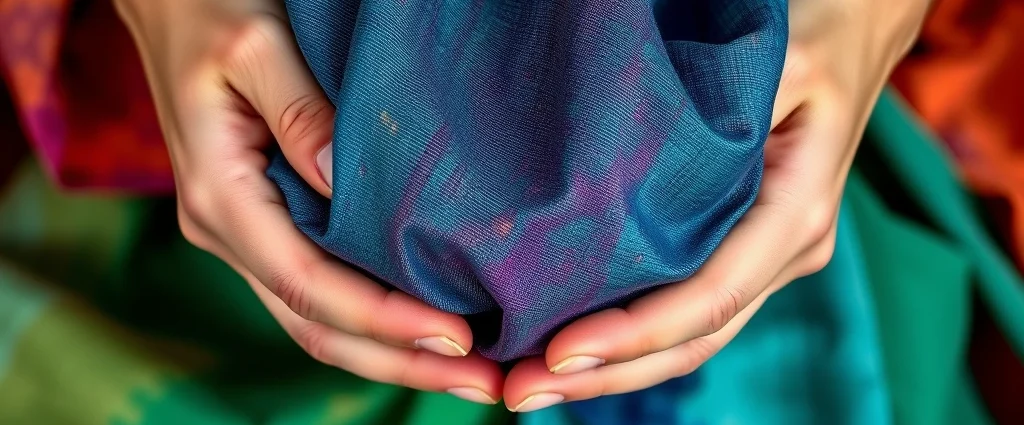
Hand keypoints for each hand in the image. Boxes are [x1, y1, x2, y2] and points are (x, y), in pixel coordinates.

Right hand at [113, 0, 502, 403]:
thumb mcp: (255, 46)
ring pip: (317, 321)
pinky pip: (318, 291)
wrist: (168, 4)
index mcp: (221, 197)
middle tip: (486, 382)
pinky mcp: (267, 224)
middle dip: (401, 362)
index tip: (458, 337)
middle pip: (317, 325)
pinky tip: (424, 328)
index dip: (385, 321)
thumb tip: (346, 182)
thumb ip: (300, 112)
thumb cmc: (209, 11)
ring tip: (469, 373)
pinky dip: (373, 321)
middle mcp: (228, 231)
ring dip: (392, 355)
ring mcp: (245, 233)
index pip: (309, 285)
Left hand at [501, 0, 931, 411]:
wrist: (857, 23)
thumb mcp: (777, 66)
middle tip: (518, 392)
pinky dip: (631, 335)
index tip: (557, 353)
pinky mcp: (742, 245)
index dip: (633, 337)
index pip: (708, 299)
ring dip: (612, 368)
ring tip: (528, 383)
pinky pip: (687, 305)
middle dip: (606, 376)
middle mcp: (785, 250)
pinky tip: (572, 340)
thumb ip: (726, 122)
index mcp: (795, 213)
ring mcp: (766, 255)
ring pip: (689, 335)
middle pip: (693, 339)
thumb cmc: (816, 31)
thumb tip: (631, 170)